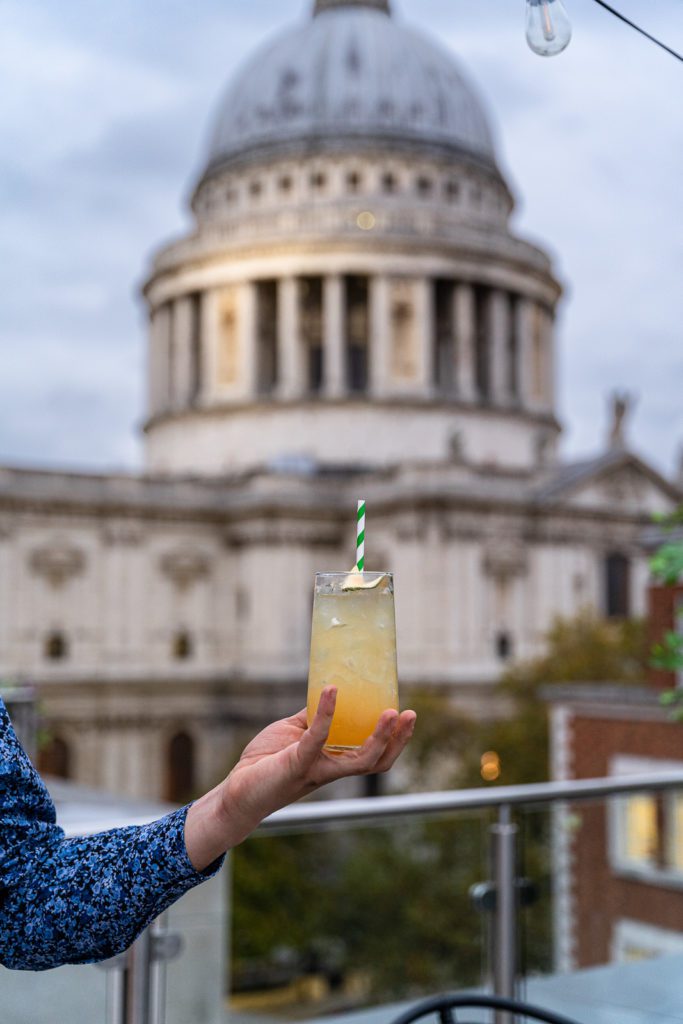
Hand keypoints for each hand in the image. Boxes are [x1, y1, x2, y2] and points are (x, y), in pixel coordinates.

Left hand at [184, 688, 415, 870]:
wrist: (237, 788)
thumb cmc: (265, 763)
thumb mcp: (294, 733)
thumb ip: (314, 719)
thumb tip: (329, 694)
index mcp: (333, 763)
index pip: (373, 755)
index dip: (394, 739)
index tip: (406, 715)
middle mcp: (331, 769)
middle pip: (377, 761)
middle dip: (398, 740)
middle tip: (410, 714)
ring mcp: (318, 768)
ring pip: (360, 759)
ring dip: (380, 736)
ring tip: (392, 712)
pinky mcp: (298, 763)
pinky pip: (318, 736)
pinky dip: (327, 713)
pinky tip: (332, 690)